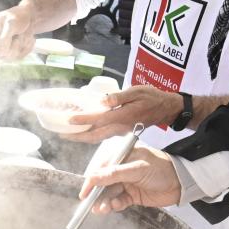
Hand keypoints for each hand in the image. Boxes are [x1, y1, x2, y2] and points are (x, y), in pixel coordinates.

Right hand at [0, 8, 35, 69]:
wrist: (29, 17)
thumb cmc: (17, 16)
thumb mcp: (11, 23)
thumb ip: (5, 38)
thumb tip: (0, 53)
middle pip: (0, 56)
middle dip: (13, 47)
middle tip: (19, 36)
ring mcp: (3, 48)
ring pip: (12, 57)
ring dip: (21, 46)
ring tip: (22, 34)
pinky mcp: (12, 52)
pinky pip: (20, 57)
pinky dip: (27, 48)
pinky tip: (27, 38)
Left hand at [64, 85, 180, 144]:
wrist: (165, 108)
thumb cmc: (151, 97)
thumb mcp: (136, 91)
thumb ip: (119, 97)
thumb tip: (103, 101)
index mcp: (122, 116)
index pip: (98, 119)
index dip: (83, 120)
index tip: (69, 120)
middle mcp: (120, 127)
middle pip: (95, 136)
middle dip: (77, 137)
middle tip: (62, 135)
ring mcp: (121, 131)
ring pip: (99, 137)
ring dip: (83, 137)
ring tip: (69, 134)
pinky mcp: (122, 131)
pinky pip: (104, 135)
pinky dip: (92, 135)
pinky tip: (85, 130)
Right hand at [79, 146, 181, 212]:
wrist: (182, 184)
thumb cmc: (161, 170)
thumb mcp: (137, 169)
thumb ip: (115, 174)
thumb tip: (93, 177)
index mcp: (122, 155)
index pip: (101, 167)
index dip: (92, 179)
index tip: (84, 192)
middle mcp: (121, 168)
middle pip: (103, 182)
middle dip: (97, 194)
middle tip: (91, 205)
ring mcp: (126, 182)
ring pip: (109, 193)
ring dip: (104, 201)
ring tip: (102, 209)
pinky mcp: (131, 195)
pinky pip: (118, 200)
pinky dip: (114, 205)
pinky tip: (113, 207)